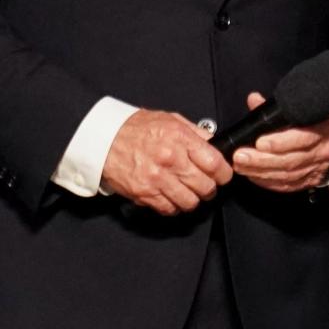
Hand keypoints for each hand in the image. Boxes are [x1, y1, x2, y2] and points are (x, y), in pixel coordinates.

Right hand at [100, 109, 232, 214]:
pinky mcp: (144, 193)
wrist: (104, 138)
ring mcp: (156, 179)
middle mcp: (170, 159)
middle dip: (209, 187)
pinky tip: (172, 195)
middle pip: (205, 186)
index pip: (215, 163)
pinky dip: (174, 205)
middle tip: (206, 184)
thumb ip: (195, 133)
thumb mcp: (171, 120)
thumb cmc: (136, 128)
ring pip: (189, 201)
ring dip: (193, 199)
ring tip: (189, 191)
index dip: (224, 173)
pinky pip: (169, 209)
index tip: (223, 175)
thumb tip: (216, 144)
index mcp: (180, 138)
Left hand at [231, 93, 328, 193]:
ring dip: (260, 172)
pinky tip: (253, 176)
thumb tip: (254, 99)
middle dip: (261, 160)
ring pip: (287, 175)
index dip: (279, 142)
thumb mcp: (302, 111)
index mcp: (323, 129)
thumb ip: (276, 108)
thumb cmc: (316, 123)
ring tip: (241, 166)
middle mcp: (322, 151)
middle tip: (240, 157)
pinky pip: (287, 185)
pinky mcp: (310, 181)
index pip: (302, 138)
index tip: (258, 142)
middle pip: (290, 160)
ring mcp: (316, 169)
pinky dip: (268, 182)